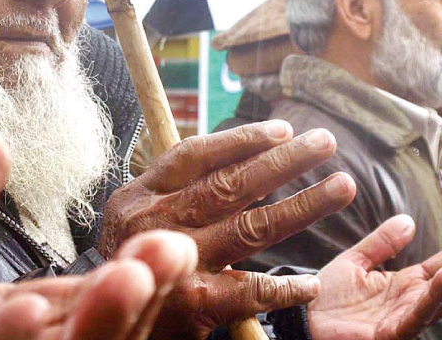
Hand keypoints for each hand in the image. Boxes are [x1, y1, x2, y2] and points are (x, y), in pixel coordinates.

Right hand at [99, 121, 356, 336]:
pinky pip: (248, 291)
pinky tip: (311, 282)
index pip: (196, 155)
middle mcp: (158, 221)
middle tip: (325, 142)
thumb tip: (242, 151)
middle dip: (282, 161)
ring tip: (341, 187)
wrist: (99, 311)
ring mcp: (177, 263)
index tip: (282, 129)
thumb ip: (177, 184)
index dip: (242, 140)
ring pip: (249, 228)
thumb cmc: (131, 253)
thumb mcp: (136, 209)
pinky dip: (282, 288)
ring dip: (301, 206)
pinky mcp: (193, 305)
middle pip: (230, 185)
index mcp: (143, 192)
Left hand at [309, 215, 441, 339]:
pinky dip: (434, 295)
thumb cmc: (327, 297)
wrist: (302, 319)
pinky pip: (417, 314)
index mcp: (405, 286)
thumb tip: (408, 221)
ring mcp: (404, 319)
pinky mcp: (391, 333)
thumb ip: (381, 243)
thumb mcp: (356, 261)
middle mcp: (411, 303)